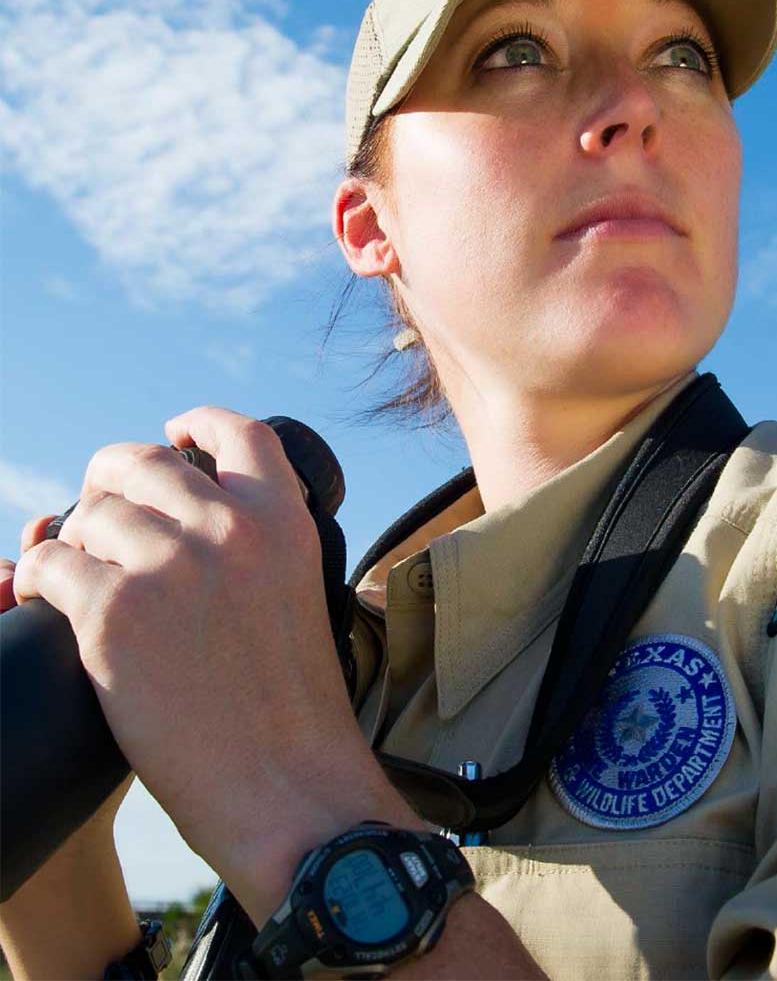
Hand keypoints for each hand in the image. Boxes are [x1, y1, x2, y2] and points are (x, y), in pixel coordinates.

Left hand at [11, 408, 396, 917]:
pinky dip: (44, 577)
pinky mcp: (113, 613)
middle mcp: (226, 528)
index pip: (236, 431)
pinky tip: (55, 600)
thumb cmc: (293, 708)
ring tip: (84, 576)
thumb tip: (187, 519)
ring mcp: (168, 566)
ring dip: (78, 540)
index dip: (196, 422)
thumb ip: (255, 546)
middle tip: (101, 514)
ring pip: (88, 515)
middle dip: (110, 482)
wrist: (288, 788)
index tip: (172, 432)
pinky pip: (51, 563)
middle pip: (140, 463)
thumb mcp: (298, 594)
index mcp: (281, 520)